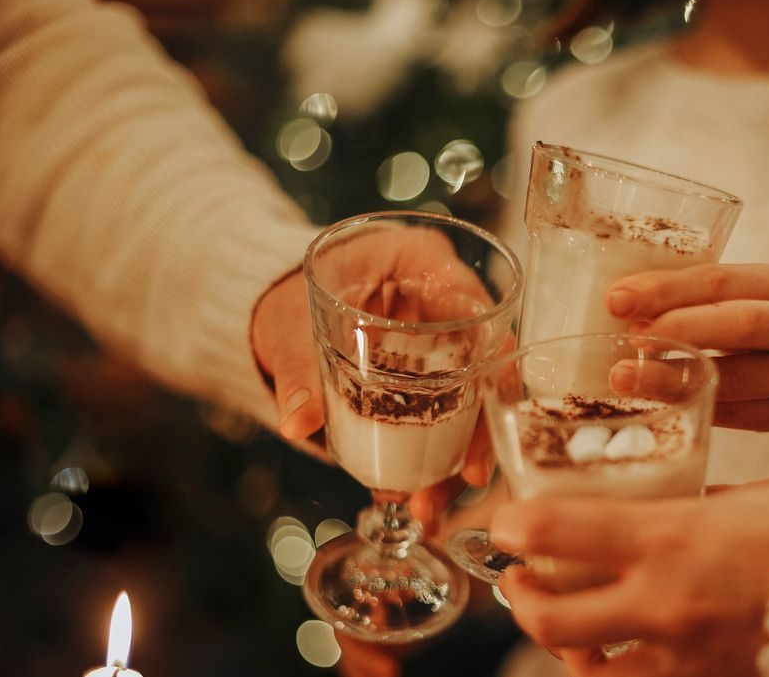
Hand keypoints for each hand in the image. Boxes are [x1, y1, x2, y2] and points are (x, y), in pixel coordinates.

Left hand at [251, 227, 496, 523]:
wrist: (274, 306)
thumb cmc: (287, 292)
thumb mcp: (289, 324)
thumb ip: (296, 368)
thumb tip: (297, 421)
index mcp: (424, 263)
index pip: (482, 313)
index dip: (494, 372)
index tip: (481, 413)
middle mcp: (444, 301)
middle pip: (486, 367)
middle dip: (479, 432)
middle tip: (463, 481)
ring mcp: (440, 342)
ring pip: (470, 402)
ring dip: (455, 456)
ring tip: (426, 505)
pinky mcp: (427, 378)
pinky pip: (443, 418)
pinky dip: (433, 457)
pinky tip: (416, 495)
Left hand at [492, 476, 768, 676]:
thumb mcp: (742, 496)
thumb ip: (687, 506)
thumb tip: (654, 507)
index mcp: (670, 538)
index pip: (556, 531)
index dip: (514, 526)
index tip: (507, 521)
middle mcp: (665, 602)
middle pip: (551, 618)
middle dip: (521, 599)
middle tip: (520, 580)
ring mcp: (685, 653)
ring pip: (588, 667)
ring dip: (565, 644)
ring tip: (566, 622)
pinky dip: (620, 668)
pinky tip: (625, 649)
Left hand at [606, 264, 768, 458]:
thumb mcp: (749, 301)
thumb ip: (698, 299)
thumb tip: (621, 302)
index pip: (719, 279)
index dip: (665, 289)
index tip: (617, 300)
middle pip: (740, 324)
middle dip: (678, 328)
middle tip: (629, 338)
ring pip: (736, 378)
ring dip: (674, 377)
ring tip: (626, 377)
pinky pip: (736, 415)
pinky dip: (694, 406)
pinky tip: (658, 402)